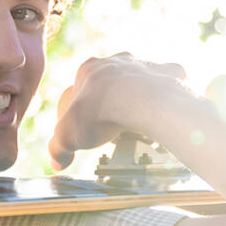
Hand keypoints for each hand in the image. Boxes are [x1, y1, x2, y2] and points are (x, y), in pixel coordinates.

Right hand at [48, 53, 187, 169]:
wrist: (145, 102)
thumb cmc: (102, 114)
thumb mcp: (67, 136)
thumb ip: (58, 149)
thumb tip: (57, 163)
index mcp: (88, 70)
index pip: (76, 92)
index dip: (78, 114)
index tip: (83, 132)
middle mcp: (116, 62)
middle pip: (109, 84)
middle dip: (109, 103)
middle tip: (111, 128)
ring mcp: (144, 65)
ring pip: (138, 82)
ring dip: (137, 98)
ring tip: (139, 123)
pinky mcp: (168, 72)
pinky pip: (167, 85)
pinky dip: (164, 98)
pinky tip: (162, 114)